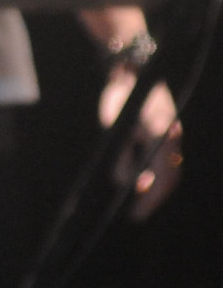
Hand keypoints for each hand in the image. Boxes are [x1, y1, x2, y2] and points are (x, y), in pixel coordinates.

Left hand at [98, 72, 182, 220]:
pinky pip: (164, 159)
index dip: (151, 199)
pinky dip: (153, 173)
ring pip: (168, 169)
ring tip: (137, 201)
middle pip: (169, 177)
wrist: (131, 73)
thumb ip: (122, 157)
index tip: (136, 214)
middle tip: (137, 213)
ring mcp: (172, 134)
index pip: (163, 177)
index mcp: (162, 136)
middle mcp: (172, 137)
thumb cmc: (120, 99)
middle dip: (153, 197)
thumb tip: (126, 184)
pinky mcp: (167, 132)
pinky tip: (141, 182)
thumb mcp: (115, 129)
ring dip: (153, 186)